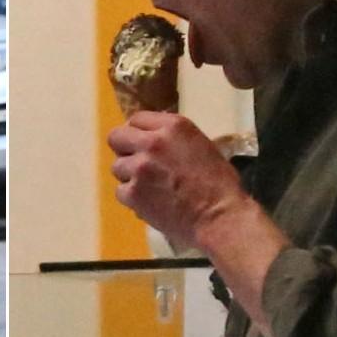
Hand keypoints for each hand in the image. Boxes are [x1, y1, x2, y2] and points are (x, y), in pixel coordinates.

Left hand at [108, 111, 246, 248]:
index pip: (136, 119)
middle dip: (124, 149)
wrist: (220, 217)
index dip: (137, 132)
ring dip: (129, 176)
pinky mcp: (133, 193)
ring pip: (117, 167)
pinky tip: (149, 203)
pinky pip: (121, 191)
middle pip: (117, 137)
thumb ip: (173, 137)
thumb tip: (153, 135)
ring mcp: (140, 167)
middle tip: (136, 163)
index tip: (141, 144)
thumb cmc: (219, 183)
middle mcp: (152, 142)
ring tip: (148, 187)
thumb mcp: (200, 145)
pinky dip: (132, 198)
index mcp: (173, 126)